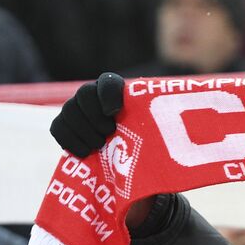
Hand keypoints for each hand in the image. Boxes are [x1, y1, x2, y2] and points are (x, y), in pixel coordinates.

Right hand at [49, 73, 153, 228]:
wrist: (124, 161)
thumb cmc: (146, 144)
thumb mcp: (156, 135)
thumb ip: (159, 126)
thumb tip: (186, 124)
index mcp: (116, 91)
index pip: (107, 82)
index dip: (108, 93)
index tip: (115, 111)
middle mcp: (93, 95)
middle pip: (83, 94)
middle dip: (94, 115)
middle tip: (108, 133)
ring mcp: (75, 108)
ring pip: (68, 110)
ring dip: (83, 130)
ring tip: (99, 146)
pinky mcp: (62, 124)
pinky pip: (58, 127)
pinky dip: (69, 140)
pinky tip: (85, 152)